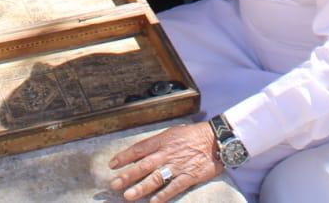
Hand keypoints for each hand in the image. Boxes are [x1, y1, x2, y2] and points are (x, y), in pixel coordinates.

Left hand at [108, 121, 222, 201]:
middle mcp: (167, 153)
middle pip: (144, 165)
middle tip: (114, 184)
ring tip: (128, 196)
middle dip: (127, 175)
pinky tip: (154, 202)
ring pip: (156, 178)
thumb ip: (157, 143)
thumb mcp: (172, 133)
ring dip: (141, 188)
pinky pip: (174, 187)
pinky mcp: (189, 176)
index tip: (112, 165)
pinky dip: (164, 195)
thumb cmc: (193, 135)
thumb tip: (140, 153)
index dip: (124, 156)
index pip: (139, 149)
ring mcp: (178, 166)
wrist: (216, 140)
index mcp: (162, 140)